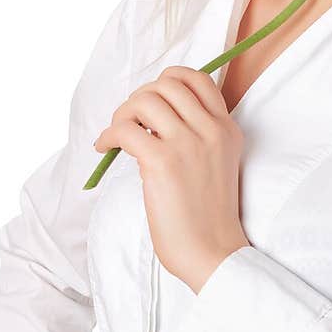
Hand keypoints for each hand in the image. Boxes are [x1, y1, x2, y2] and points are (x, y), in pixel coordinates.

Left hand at [93, 65, 250, 291]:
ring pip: (144, 101)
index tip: (152, 104)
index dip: (167, 81)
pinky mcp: (163, 162)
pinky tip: (105, 150)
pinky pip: (125, 129)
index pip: (198, 78)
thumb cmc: (207, 217)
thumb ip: (197, 135)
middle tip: (129, 122)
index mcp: (226, 128)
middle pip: (166, 84)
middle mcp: (210, 130)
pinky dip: (108, 135)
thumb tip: (151, 116)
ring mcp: (188, 144)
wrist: (212, 252)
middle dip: (140, 98)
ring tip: (116, 137)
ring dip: (122, 114)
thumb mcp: (216, 163)